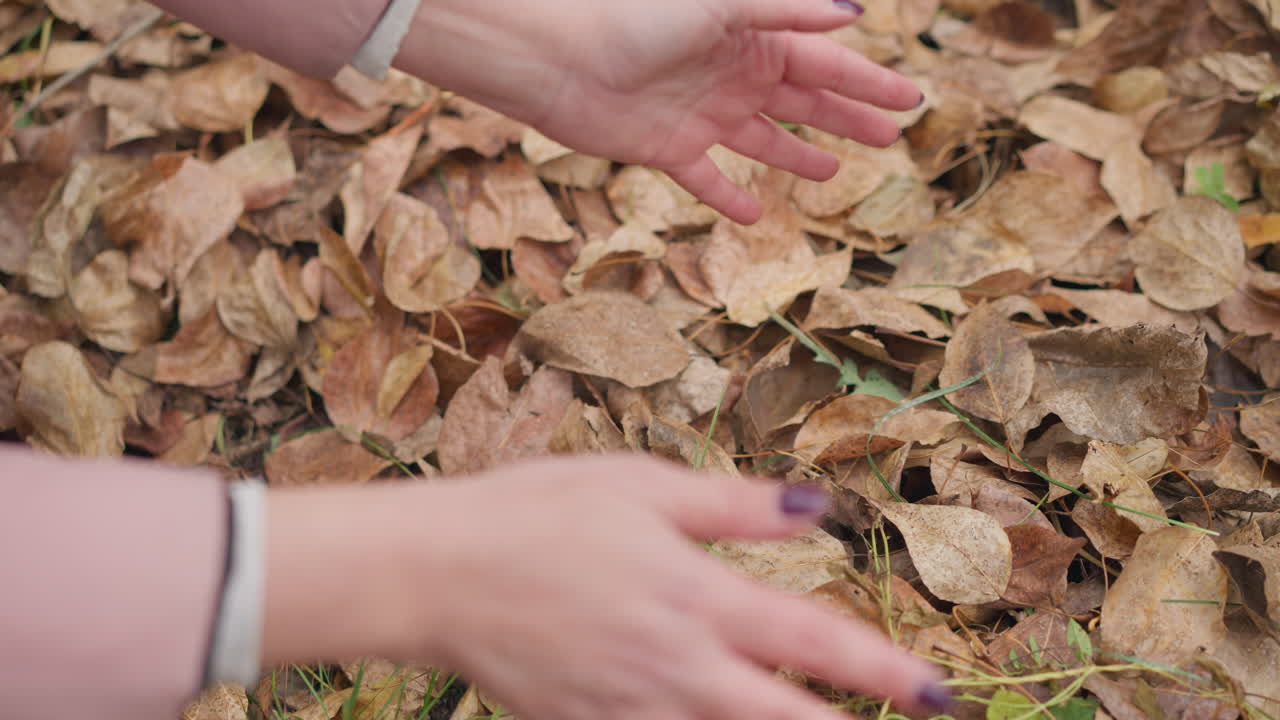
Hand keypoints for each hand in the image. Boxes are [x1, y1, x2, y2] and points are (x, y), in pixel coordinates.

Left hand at [394, 0, 920, 222]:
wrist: (558, 60)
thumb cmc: (635, 20)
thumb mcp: (720, 4)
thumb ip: (785, 9)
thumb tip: (853, 12)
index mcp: (751, 37)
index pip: (824, 62)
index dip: (867, 83)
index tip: (909, 101)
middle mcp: (731, 75)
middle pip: (803, 100)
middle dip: (846, 116)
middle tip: (891, 138)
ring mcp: (701, 114)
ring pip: (763, 139)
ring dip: (798, 154)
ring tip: (835, 171)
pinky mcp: (667, 150)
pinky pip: (707, 179)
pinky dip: (729, 195)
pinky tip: (751, 213)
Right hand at [409, 455, 948, 719]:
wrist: (437, 574)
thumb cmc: (537, 513)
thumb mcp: (641, 485)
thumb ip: (735, 506)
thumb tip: (819, 508)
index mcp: (699, 598)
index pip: (818, 644)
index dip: (889, 672)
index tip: (942, 694)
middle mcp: (680, 670)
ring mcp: (635, 713)